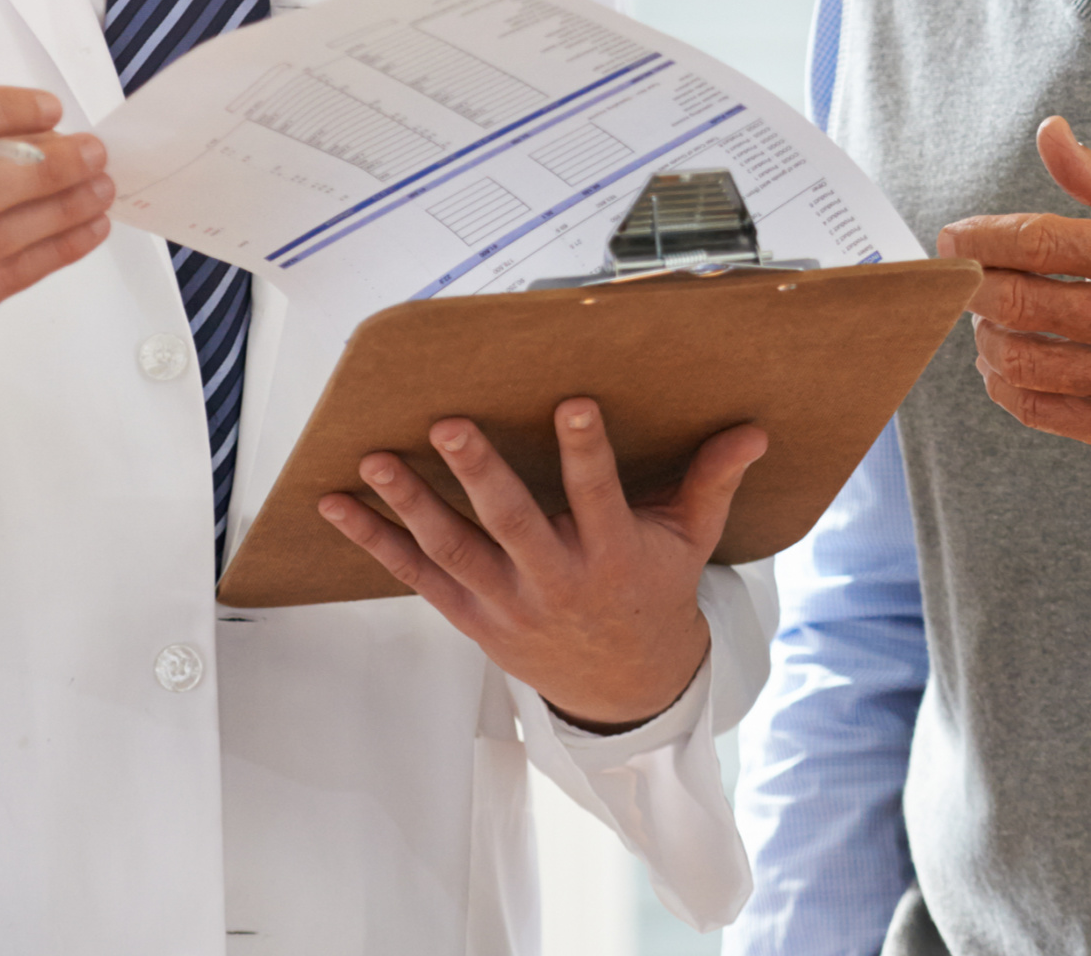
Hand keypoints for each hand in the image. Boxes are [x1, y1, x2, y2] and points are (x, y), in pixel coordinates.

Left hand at [318, 399, 767, 731]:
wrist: (623, 686)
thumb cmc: (652, 594)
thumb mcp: (689, 541)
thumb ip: (710, 482)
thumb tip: (752, 430)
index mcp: (612, 556)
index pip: (599, 497)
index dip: (585, 452)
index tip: (572, 404)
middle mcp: (556, 581)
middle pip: (513, 525)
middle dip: (480, 475)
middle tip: (450, 426)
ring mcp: (507, 603)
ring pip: (454, 551)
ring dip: (410, 504)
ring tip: (375, 460)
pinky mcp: (472, 617)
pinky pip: (417, 577)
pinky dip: (375, 542)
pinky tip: (338, 507)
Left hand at [937, 116, 1090, 461]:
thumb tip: (1049, 134)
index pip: (1040, 242)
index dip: (980, 239)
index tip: (954, 238)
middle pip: (1016, 302)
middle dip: (973, 287)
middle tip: (967, 278)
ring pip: (1018, 359)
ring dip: (986, 337)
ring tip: (993, 320)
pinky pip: (1037, 409)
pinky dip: (1005, 384)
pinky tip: (1007, 364)